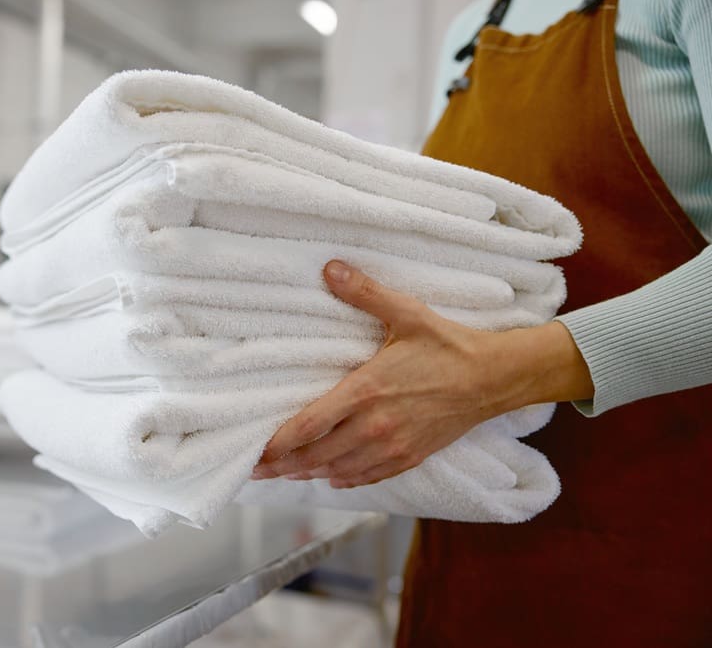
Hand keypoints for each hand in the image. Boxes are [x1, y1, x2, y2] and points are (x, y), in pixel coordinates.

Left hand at [251, 260, 592, 488]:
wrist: (494, 378)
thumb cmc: (448, 345)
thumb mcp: (406, 314)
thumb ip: (364, 293)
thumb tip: (330, 268)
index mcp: (366, 391)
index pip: (310, 425)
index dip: (279, 443)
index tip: (255, 453)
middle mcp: (375, 426)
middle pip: (317, 455)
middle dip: (284, 465)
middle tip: (257, 471)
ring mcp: (394, 446)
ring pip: (340, 470)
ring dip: (310, 473)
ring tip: (286, 474)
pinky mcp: (411, 457)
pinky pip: (370, 476)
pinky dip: (346, 480)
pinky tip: (332, 478)